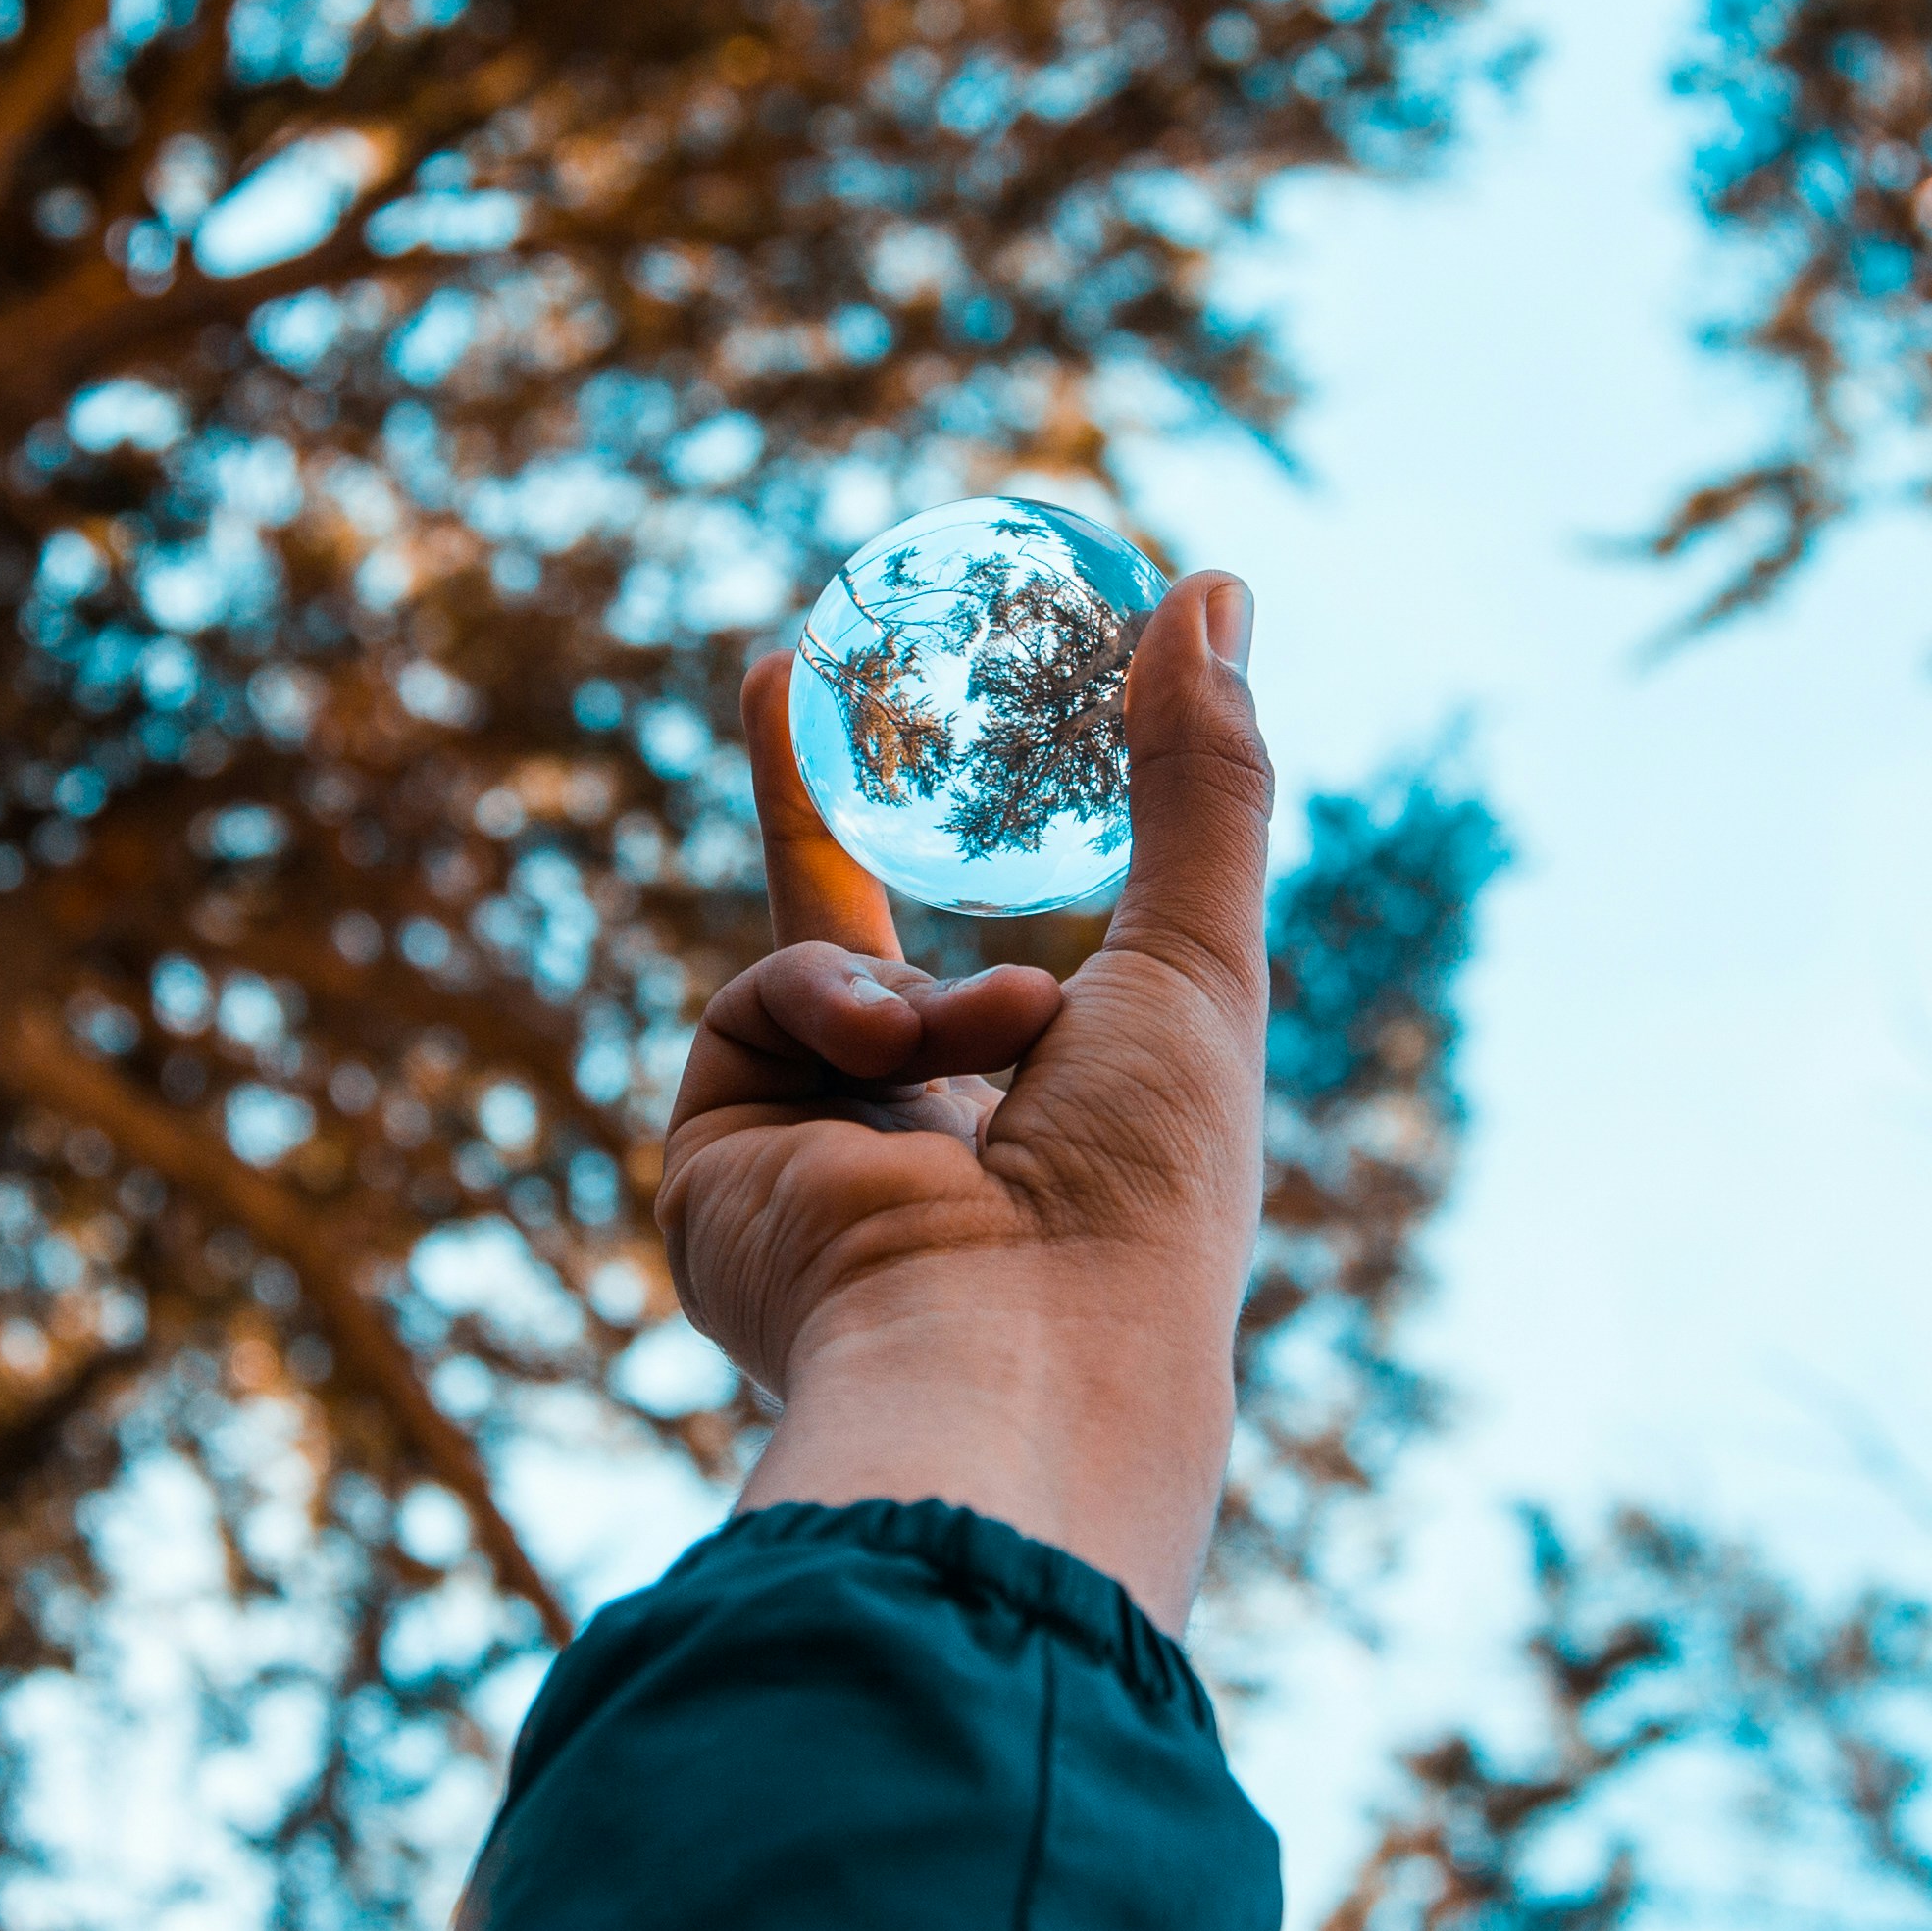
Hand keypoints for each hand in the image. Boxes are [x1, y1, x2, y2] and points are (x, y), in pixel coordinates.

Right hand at [659, 571, 1273, 1625]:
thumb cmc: (1146, 1187)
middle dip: (805, 818)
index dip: (958, 851)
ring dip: (922, 984)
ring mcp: (804, 1163)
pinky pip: (758, 1007)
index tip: (938, 729)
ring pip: (822, 964)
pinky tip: (903, 1067)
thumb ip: (1200, 776)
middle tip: (784, 674)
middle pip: (844, 947)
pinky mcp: (715, 1168)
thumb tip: (1216, 582)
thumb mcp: (1199, 953)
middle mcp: (913, 1151)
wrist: (1023, 1348)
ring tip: (1005, 1037)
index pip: (986, 964)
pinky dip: (839, 1009)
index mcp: (1040, 1130)